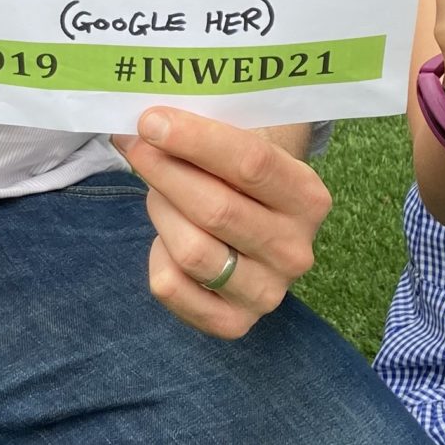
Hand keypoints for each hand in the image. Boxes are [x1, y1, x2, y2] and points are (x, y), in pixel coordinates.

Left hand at [114, 109, 330, 339]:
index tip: (150, 121)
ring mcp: (267, 293)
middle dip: (165, 172)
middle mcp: (295, 250)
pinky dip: (157, 255)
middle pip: (216, 210)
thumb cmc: (240, 175)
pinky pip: (173, 287)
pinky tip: (167, 237)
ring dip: (161, 211)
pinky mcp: (233, 323)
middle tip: (136, 146)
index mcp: (309, 197)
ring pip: (192, 251)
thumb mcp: (242, 145)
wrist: (258, 227)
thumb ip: (205, 133)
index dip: (195, 140)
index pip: (252, 164)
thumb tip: (142, 124)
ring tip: (156, 191)